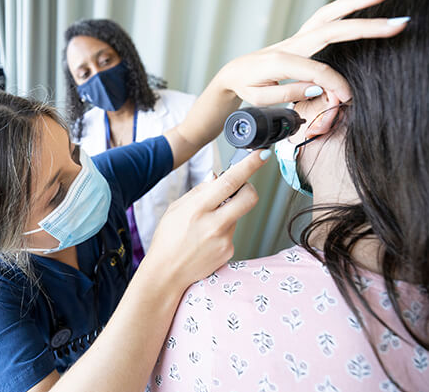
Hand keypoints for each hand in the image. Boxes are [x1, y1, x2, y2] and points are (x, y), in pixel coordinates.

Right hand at [144, 150, 267, 288]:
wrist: (166, 274)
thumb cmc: (167, 240)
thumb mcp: (176, 209)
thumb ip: (199, 191)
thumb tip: (217, 178)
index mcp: (198, 208)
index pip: (230, 181)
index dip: (250, 165)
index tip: (262, 154)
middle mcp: (214, 224)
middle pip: (249, 197)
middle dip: (248, 188)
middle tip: (237, 189)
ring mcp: (224, 240)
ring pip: (238, 215)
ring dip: (227, 214)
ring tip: (205, 226)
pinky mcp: (229, 251)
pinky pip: (232, 232)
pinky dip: (222, 231)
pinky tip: (206, 240)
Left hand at [218, 0, 407, 105]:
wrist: (233, 72)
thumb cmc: (247, 86)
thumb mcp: (260, 98)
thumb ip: (287, 93)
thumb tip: (316, 88)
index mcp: (281, 61)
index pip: (318, 71)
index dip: (335, 84)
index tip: (346, 98)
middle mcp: (292, 43)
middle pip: (332, 29)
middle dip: (366, 26)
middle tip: (397, 23)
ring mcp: (297, 36)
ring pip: (330, 15)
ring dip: (358, 2)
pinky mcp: (301, 36)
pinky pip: (325, 17)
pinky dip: (345, 5)